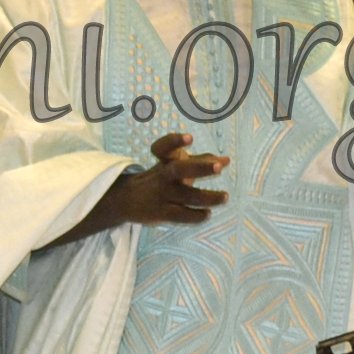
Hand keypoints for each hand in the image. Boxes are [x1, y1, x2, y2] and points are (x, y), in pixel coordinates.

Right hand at [56, 132, 228, 245]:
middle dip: (200, 167)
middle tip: (219, 166)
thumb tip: (226, 159)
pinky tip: (207, 214)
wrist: (126, 200)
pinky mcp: (161, 213)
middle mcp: (162, 176)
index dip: (175, 141)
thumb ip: (200, 161)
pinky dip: (196, 215)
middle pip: (179, 169)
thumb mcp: (173, 165)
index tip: (190, 138)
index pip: (164, 147)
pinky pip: (181, 215)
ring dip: (207, 196)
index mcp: (164, 161)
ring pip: (186, 196)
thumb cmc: (159, 178)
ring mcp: (162, 195)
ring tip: (225, 196)